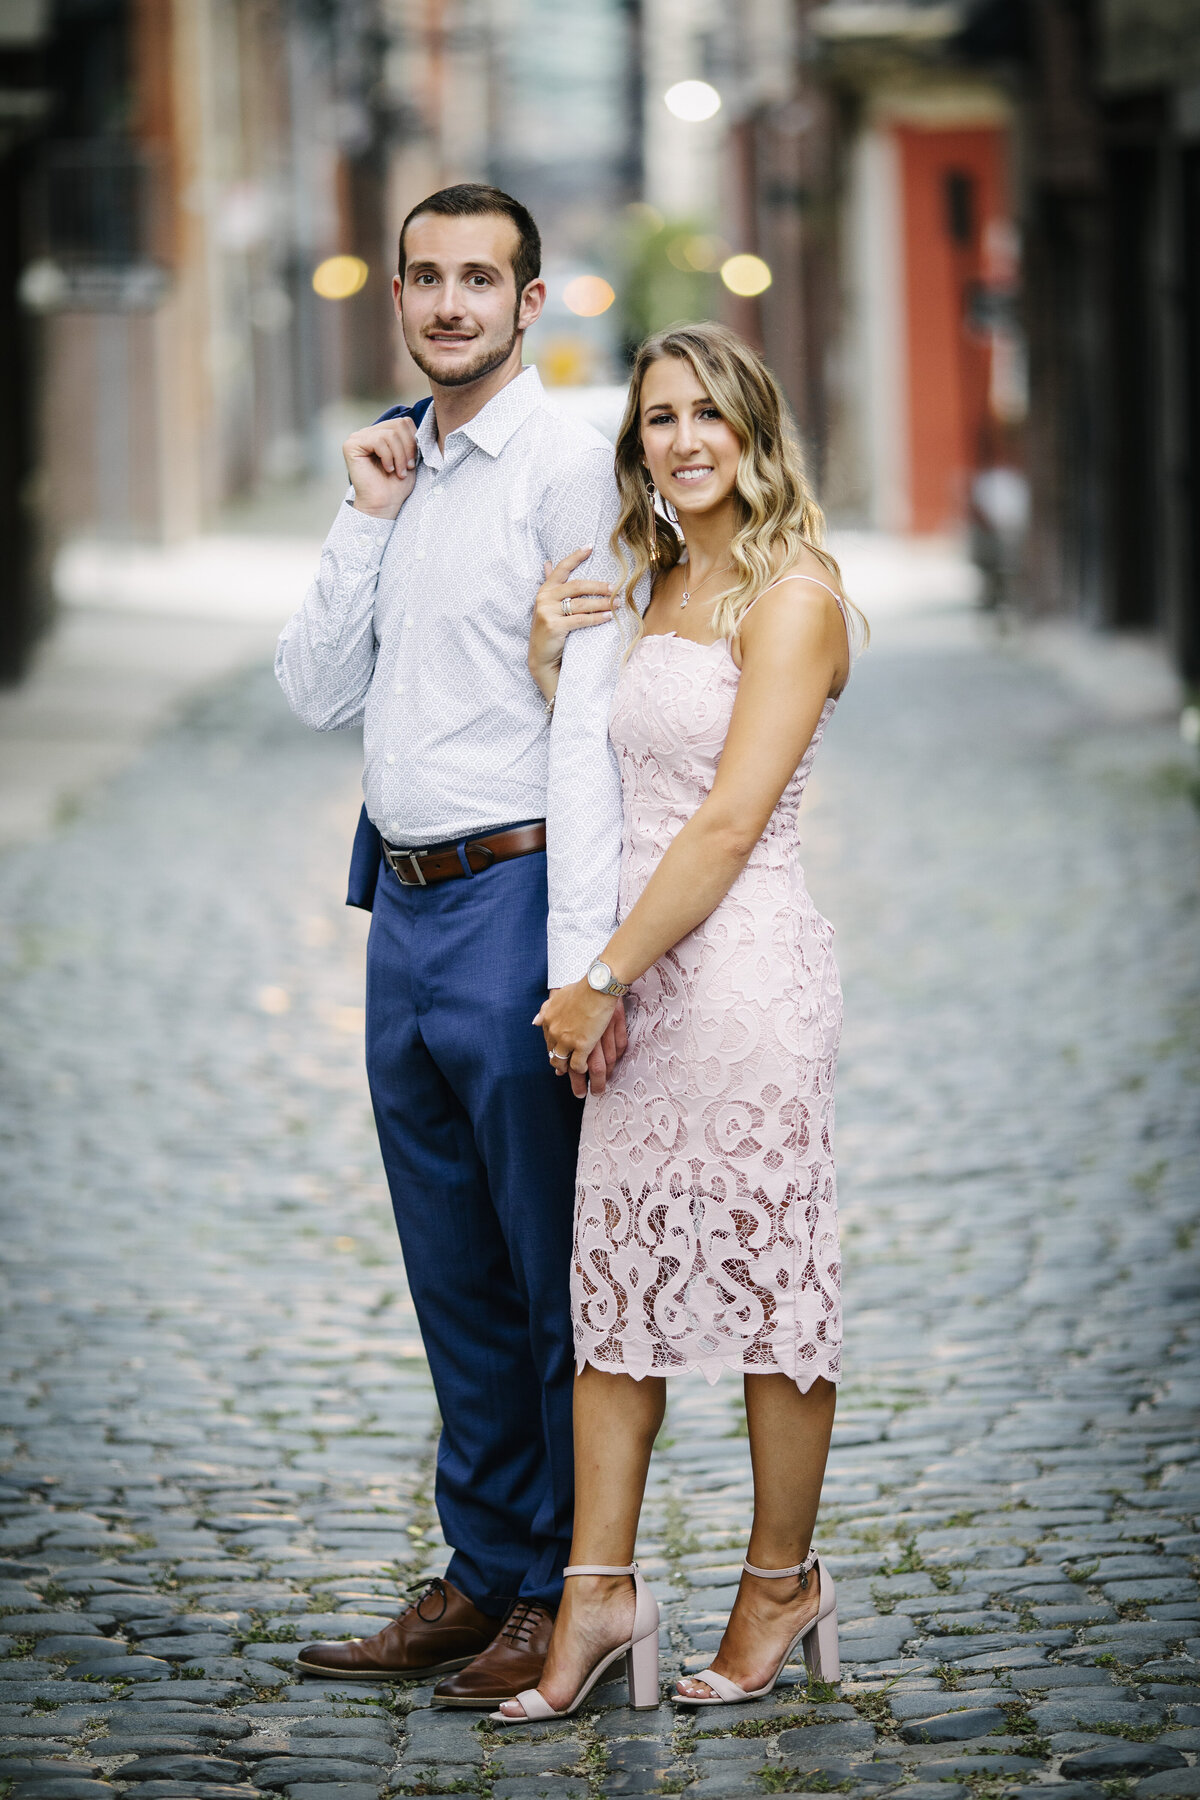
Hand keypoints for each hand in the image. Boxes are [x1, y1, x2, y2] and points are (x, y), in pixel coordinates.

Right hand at [343, 417, 418, 517]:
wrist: (384, 504)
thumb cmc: (396, 486)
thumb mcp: (409, 457)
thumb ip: (410, 438)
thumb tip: (415, 422)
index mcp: (381, 433)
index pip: (403, 422)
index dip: (413, 441)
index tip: (413, 462)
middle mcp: (368, 432)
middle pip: (398, 424)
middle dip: (408, 448)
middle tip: (408, 467)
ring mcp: (358, 437)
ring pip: (390, 434)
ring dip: (400, 455)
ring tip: (399, 471)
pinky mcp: (351, 445)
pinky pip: (378, 441)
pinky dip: (388, 457)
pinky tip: (388, 469)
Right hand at [529, 549, 615, 700]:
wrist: (541, 657)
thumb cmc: (549, 629)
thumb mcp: (547, 605)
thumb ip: (551, 585)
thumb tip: (548, 563)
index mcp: (545, 590)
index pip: (562, 568)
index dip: (575, 556)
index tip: (590, 547)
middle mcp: (544, 598)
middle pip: (576, 586)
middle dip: (598, 586)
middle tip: (615, 588)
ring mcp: (548, 612)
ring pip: (581, 603)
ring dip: (601, 603)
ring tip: (616, 604)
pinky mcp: (554, 627)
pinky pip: (580, 619)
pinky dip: (596, 618)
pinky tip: (608, 617)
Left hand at [534, 981, 619, 1098]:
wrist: (597, 987)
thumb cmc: (582, 988)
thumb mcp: (558, 996)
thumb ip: (546, 1010)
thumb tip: (535, 1022)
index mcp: (549, 1021)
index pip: (549, 1043)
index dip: (555, 1052)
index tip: (560, 1060)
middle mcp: (555, 1033)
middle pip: (555, 1057)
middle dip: (561, 1068)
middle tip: (565, 1075)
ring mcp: (567, 1041)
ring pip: (566, 1066)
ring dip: (574, 1077)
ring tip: (581, 1089)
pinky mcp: (582, 1046)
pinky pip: (579, 1066)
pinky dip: (582, 1070)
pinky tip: (588, 1072)